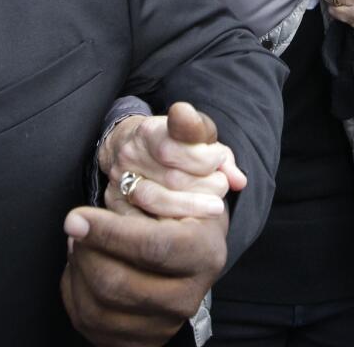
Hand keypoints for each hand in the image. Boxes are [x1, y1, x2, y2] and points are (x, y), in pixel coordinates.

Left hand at [61, 205, 227, 346]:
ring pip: (96, 307)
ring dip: (76, 270)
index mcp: (203, 253)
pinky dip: (74, 291)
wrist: (195, 258)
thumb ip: (146, 193)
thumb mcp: (179, 195)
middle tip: (76, 226)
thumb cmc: (182, 218)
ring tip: (79, 244)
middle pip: (116, 283)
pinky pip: (88, 322)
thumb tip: (106, 197)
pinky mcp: (139, 342)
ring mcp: (163, 325)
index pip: (151, 247)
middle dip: (84, 251)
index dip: (108, 233)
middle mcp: (187, 297)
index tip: (76, 217)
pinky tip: (82, 268)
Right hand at [99, 102, 242, 218]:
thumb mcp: (198, 138)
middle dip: (206, 184)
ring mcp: (121, 178)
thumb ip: (221, 156)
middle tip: (221, 185)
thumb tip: (239, 181)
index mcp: (151, 130)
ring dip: (192, 206)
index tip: (217, 159)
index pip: (176, 140)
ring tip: (214, 205)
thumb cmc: (173, 144)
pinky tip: (188, 222)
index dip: (203, 155)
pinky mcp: (115, 202)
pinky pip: (142, 220)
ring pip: (156, 199)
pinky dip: (170, 222)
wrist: (127, 148)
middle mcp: (132, 153)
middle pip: (172, 174)